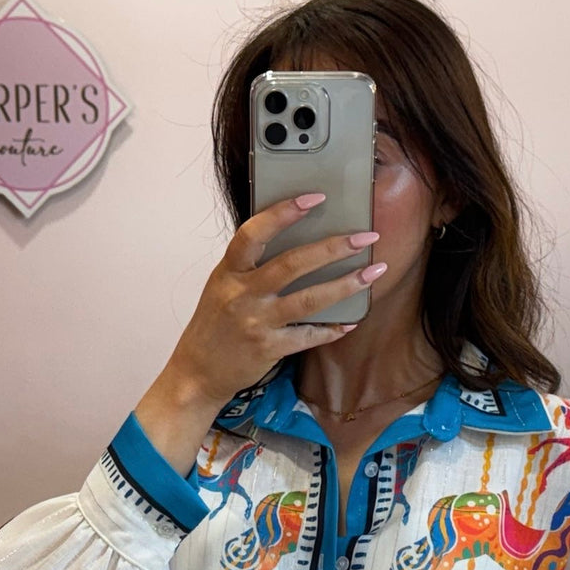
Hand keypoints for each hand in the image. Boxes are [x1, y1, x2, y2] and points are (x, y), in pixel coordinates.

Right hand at [165, 191, 385, 406]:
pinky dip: (332, 329)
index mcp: (229, 271)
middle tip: (366, 237)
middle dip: (333, 248)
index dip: (284, 213)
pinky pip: (308, 336)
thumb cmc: (214, 324)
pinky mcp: (269, 349)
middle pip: (292, 264)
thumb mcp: (222, 286)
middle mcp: (242, 294)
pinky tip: (351, 322)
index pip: (254, 233)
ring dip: (345, 286)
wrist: (197, 372)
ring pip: (308, 300)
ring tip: (373, 273)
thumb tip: (294, 239)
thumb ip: (250, 265)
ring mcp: (257, 323)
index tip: (315, 197)